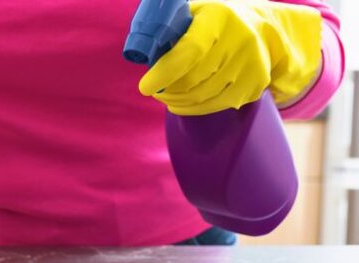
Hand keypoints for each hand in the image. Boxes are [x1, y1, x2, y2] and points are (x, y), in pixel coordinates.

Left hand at [139, 0, 321, 115]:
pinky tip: (184, 103)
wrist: (259, 28)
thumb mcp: (192, 15)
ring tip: (167, 95)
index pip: (190, 50)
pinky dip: (195, 108)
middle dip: (168, 90)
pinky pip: (217, 105)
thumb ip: (169, 30)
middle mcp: (240, 39)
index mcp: (218, 18)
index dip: (165, 72)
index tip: (145, 87)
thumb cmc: (211, 23)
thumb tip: (141, 54)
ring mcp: (251, 63)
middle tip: (155, 90)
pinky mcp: (257, 83)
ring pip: (203, 96)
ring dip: (178, 101)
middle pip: (194, 79)